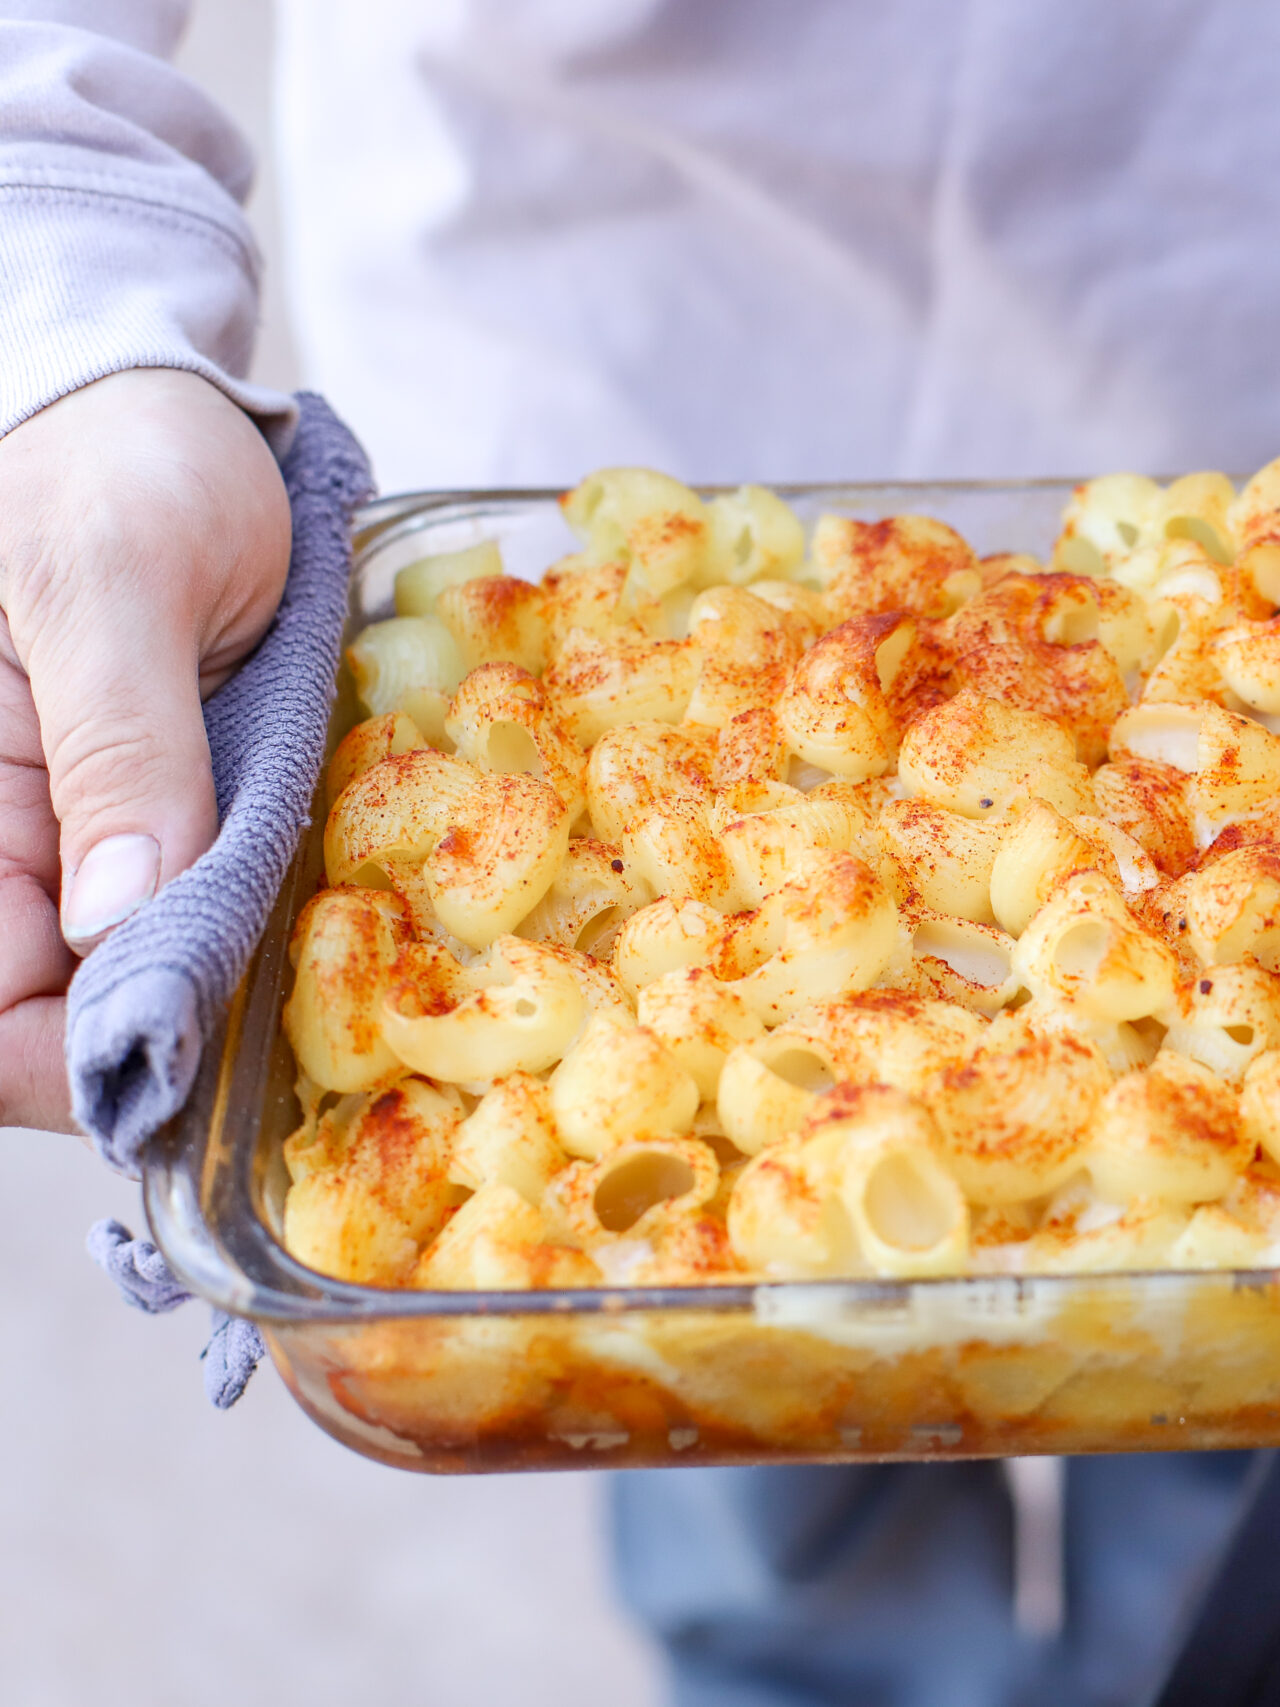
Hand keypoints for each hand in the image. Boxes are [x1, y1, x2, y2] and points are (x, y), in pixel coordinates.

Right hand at [0, 369, 290, 1129]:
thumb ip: (122, 745)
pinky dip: (245, 934)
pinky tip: (315, 926)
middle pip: (55, 1018)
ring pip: (129, 980)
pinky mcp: (143, 815)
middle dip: (171, 1038)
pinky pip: (183, 913)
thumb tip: (118, 920)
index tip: (208, 1057)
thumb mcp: (120, 584)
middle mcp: (6, 839)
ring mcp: (70, 834)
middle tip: (307, 1025)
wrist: (152, 397)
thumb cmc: (116, 461)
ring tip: (326, 980)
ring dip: (220, 996)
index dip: (82, 1060)